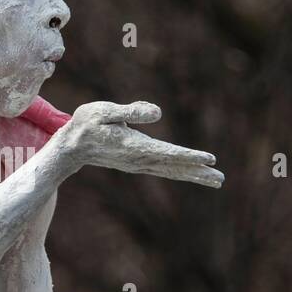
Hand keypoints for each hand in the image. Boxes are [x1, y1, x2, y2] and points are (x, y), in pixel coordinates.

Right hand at [68, 101, 222, 188]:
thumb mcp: (105, 111)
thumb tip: (158, 112)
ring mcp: (139, 163)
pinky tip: (191, 172)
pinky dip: (181, 171)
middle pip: (174, 166)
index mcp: (135, 146)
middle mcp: (140, 159)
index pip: (168, 152)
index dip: (189, 155)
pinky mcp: (138, 162)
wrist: (70, 146)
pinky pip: (164, 168)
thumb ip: (130, 111)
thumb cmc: (86, 125)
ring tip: (215, 180)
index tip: (209, 159)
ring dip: (193, 175)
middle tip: (220, 179)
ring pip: (171, 170)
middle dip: (198, 172)